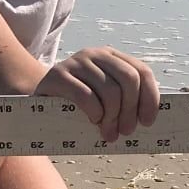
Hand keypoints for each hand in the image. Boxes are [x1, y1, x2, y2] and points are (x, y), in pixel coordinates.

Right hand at [34, 46, 159, 142]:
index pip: (142, 71)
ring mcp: (76, 63)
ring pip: (110, 90)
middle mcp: (95, 54)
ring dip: (113, 118)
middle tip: (126, 131)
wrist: (39, 102)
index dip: (149, 98)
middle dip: (131, 110)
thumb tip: (149, 118)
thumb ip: (125, 100)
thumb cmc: (78, 106)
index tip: (148, 122)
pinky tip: (93, 122)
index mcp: (112, 56)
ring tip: (109, 134)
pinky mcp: (58, 76)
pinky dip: (95, 113)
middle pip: (129, 80)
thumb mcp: (104, 97)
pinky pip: (86, 96)